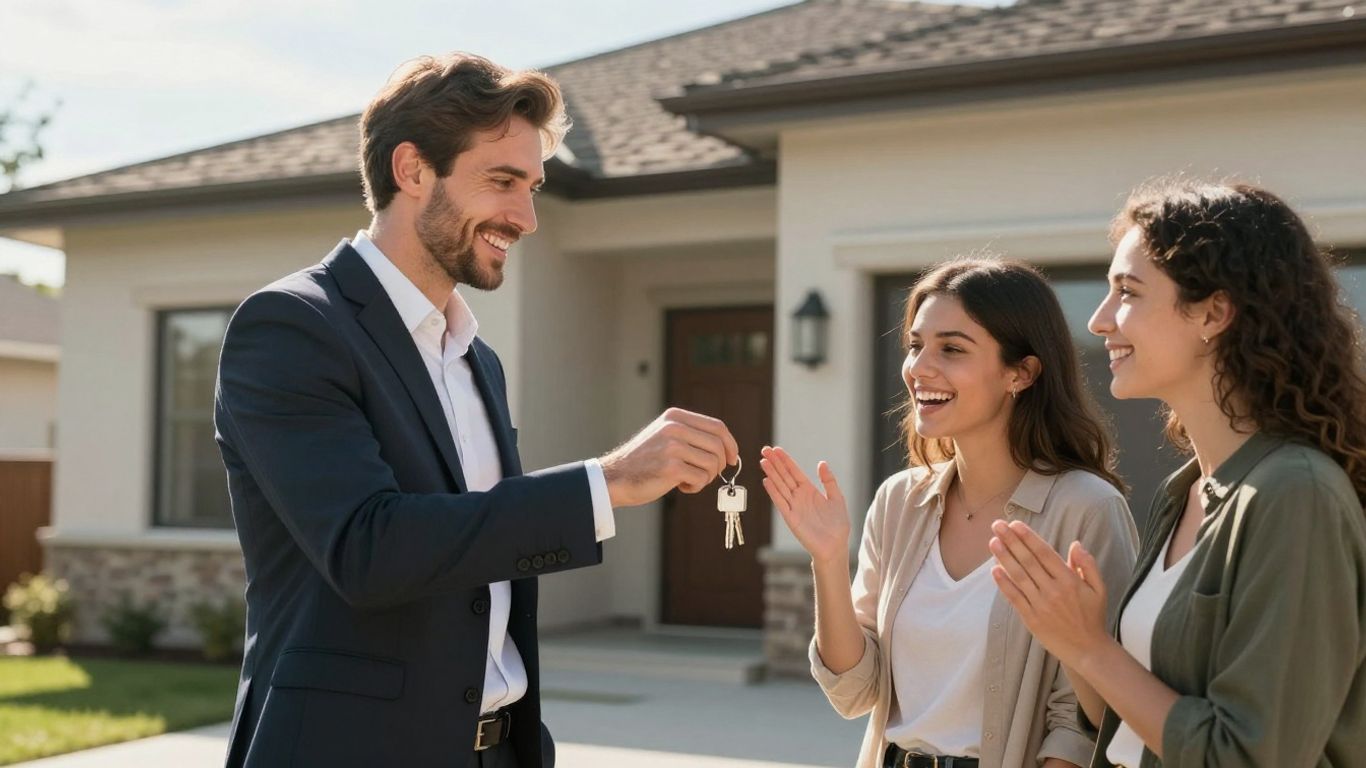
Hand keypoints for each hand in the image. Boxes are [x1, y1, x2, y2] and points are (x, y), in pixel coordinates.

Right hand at [600, 407, 737, 507]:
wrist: (616, 477)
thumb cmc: (645, 461)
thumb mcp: (666, 435)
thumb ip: (691, 434)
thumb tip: (728, 447)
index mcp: (675, 417)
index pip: (717, 427)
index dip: (730, 444)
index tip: (732, 458)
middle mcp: (674, 428)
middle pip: (718, 445)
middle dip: (720, 464)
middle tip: (709, 475)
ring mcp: (673, 447)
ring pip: (712, 464)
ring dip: (706, 477)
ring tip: (689, 479)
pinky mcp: (671, 467)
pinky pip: (701, 478)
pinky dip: (696, 486)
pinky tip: (681, 486)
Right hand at [759, 446, 849, 566]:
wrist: (835, 546)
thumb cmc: (837, 524)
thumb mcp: (836, 498)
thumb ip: (829, 481)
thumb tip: (821, 463)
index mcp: (809, 490)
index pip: (794, 472)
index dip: (786, 460)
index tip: (776, 449)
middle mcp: (799, 497)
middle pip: (784, 476)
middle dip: (775, 463)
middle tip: (765, 449)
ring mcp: (794, 507)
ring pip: (780, 486)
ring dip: (772, 474)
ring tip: (763, 461)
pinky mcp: (791, 518)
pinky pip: (780, 502)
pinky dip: (773, 492)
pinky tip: (767, 481)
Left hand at [989, 520, 1110, 666]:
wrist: (1088, 650)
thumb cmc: (1093, 617)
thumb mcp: (1099, 589)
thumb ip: (1088, 565)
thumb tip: (1075, 543)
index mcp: (1069, 581)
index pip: (1045, 553)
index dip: (1029, 538)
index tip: (1016, 524)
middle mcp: (1053, 590)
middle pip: (1028, 561)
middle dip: (1011, 541)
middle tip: (997, 525)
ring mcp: (1040, 605)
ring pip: (1019, 576)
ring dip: (1004, 558)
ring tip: (993, 542)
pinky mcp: (1031, 619)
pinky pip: (1015, 598)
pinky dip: (1004, 584)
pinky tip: (994, 570)